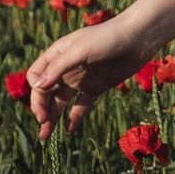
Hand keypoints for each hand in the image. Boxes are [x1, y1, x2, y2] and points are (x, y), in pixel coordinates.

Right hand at [24, 0, 174, 138]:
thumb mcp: (80, 50)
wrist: (138, 38)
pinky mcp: (97, 87)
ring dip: (53, 117)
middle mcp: (66, 69)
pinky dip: (75, 117)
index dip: (36, 90)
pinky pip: (82, 105)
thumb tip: (37, 86)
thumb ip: (59, 67)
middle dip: (41, 108)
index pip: (36, 76)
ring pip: (61, 101)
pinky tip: (69, 129)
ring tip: (46, 136)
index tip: (43, 99)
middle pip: (46, 92)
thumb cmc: (107, 38)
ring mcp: (81, 79)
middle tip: (42, 125)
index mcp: (57, 55)